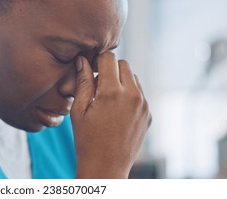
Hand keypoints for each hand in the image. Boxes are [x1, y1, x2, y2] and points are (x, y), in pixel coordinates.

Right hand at [71, 52, 151, 178]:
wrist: (106, 168)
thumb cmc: (87, 140)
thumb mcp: (79, 110)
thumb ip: (83, 82)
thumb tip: (82, 60)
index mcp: (111, 92)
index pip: (109, 57)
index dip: (97, 60)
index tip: (91, 69)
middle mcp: (132, 95)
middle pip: (123, 64)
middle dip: (110, 69)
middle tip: (98, 86)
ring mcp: (143, 106)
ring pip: (133, 78)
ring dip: (121, 81)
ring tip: (107, 100)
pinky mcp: (148, 115)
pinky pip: (140, 94)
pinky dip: (129, 95)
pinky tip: (116, 112)